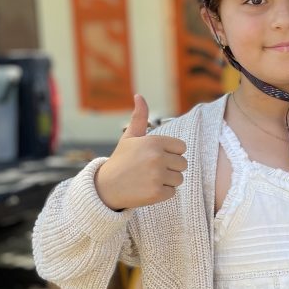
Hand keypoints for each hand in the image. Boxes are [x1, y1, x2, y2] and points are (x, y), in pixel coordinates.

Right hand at [95, 95, 186, 209]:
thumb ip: (139, 118)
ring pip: (179, 179)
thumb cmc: (121, 160)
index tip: (157, 157)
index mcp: (153, 142)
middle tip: (152, 170)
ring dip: (167, 181)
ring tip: (149, 179)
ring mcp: (157, 175)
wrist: (105, 187)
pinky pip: (172, 192)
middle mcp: (157, 157)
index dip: (171, 153)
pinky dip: (162, 193)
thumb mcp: (129, 137)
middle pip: (182, 164)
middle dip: (170, 168)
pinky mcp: (157, 192)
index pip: (181, 147)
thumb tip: (139, 96)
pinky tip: (147, 189)